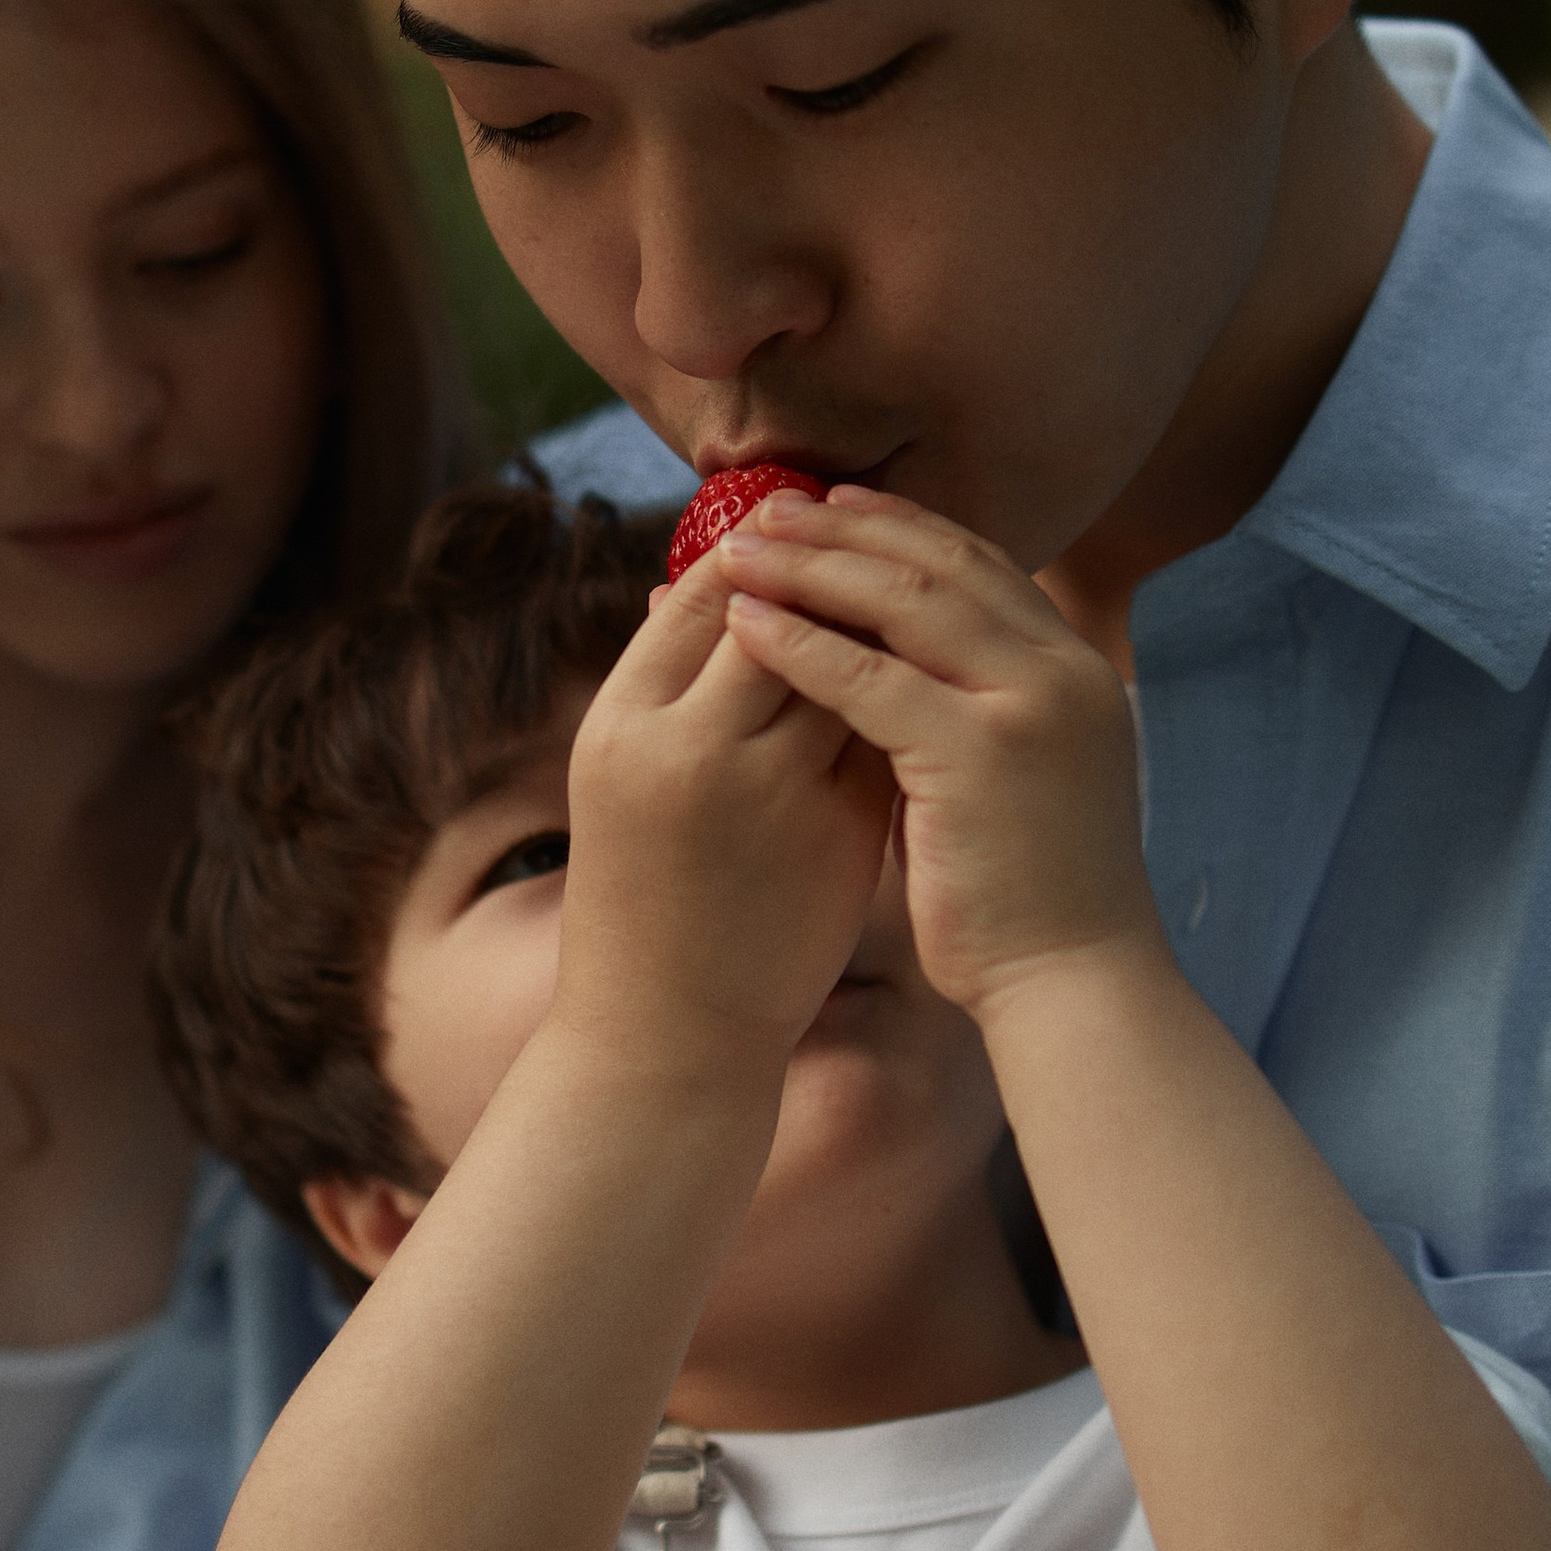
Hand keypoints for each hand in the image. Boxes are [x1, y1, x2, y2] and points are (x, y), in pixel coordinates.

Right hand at [556, 550, 895, 1077]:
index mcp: (626, 724)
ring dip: (878, 620)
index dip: (759, 548)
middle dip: (828, 564)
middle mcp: (694, 748)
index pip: (708, 594)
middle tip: (858, 521)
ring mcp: (773, 793)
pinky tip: (923, 664)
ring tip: (902, 581)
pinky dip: (904, 691)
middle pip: (786, 613)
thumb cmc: (638, 897)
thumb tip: (708, 583)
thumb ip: (670, 684)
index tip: (790, 518)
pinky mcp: (838, 834)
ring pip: (848, 666)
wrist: (669, 1031)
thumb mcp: (627, 778)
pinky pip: (882, 731)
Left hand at [710, 489, 1158, 1027]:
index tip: (831, 506)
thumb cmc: (1027, 903)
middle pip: (942, 563)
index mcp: (1074, 672)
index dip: (900, 528)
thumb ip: (965, 717)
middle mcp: (1061, 673)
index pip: (980, 566)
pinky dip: (800, 644)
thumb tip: (889, 674)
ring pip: (903, 603)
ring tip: (737, 550)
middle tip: (770, 505)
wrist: (1074, 985)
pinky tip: (743, 626)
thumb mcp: (1008, 783)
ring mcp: (1027, 708)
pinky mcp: (980, 756)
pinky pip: (870, 680)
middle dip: (847, 529)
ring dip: (811, 568)